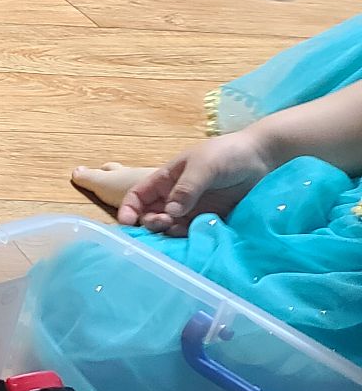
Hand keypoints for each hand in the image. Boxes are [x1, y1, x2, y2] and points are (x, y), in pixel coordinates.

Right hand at [119, 131, 275, 235]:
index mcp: (166, 179)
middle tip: (165, 223)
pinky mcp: (209, 219)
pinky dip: (188, 237)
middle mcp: (175, 196)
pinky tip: (193, 235)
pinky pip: (192, 232)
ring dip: (169, 232)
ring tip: (179, 229)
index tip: (128, 223)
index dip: (129, 209)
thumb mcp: (203, 166)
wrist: (262, 158)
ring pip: (170, 227)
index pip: (138, 196)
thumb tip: (170, 213)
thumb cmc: (227, 154)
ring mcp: (192, 209)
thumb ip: (186, 189)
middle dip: (151, 222)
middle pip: (151, 215)